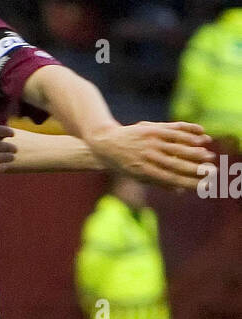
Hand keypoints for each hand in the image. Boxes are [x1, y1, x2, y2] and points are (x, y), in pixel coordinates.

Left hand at [88, 121, 213, 189]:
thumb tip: (180, 190)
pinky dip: (188, 133)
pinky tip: (200, 135)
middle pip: (176, 164)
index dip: (189, 182)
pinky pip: (173, 130)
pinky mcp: (150, 129)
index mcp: (144, 172)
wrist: (105, 143)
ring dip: (195, 151)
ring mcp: (149, 142)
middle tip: (212, 171)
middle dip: (196, 168)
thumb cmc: (123, 164)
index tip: (204, 185)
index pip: (171, 179)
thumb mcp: (137, 177)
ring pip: (176, 146)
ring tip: (208, 155)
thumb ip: (159, 182)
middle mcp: (147, 157)